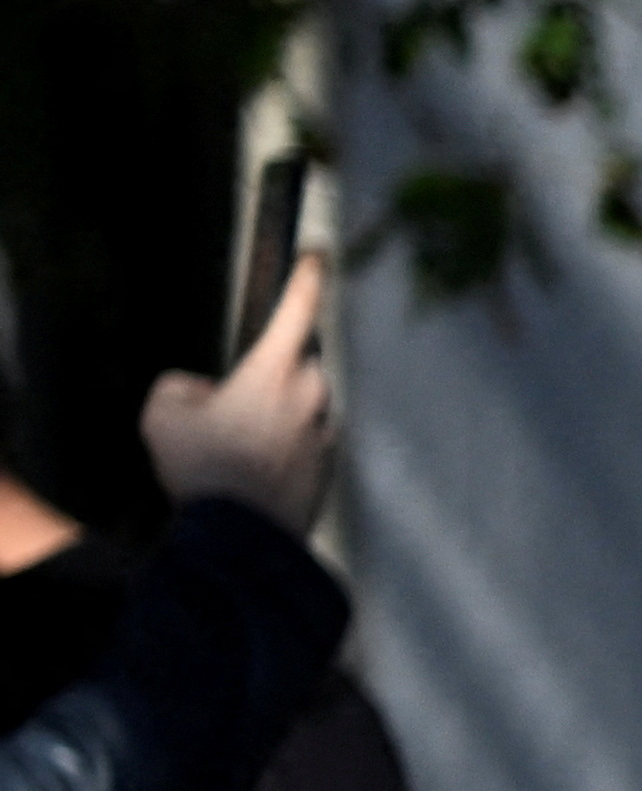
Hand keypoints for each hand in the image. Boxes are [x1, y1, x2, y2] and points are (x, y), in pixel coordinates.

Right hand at [141, 195, 334, 528]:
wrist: (244, 537)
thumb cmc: (204, 467)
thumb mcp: (163, 412)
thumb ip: (181, 386)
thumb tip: (205, 392)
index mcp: (276, 371)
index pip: (298, 310)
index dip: (308, 277)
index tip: (320, 253)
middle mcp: (312, 396)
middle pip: (293, 365)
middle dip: (265, 374)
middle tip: (225, 408)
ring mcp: (326, 433)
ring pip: (296, 408)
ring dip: (269, 418)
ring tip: (229, 453)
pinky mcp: (328, 467)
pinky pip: (299, 444)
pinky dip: (276, 451)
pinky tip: (247, 476)